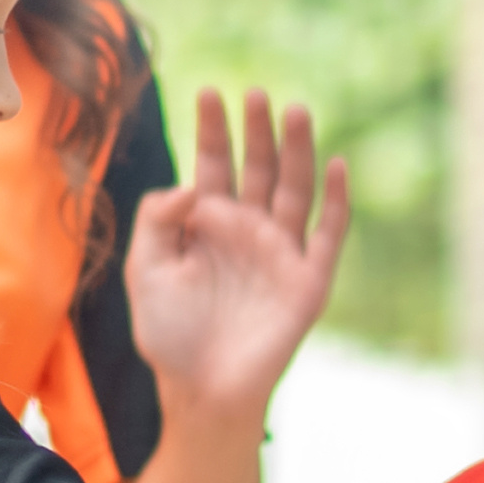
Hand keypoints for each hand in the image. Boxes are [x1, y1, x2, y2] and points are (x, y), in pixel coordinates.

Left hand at [127, 91, 348, 425]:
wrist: (203, 391)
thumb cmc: (170, 336)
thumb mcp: (145, 270)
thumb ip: (158, 220)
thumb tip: (192, 185)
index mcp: (208, 225)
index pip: (213, 164)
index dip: (212, 130)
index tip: (209, 91)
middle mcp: (247, 231)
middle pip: (257, 168)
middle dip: (256, 130)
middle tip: (255, 93)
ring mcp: (281, 253)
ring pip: (295, 189)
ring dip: (297, 151)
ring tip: (296, 111)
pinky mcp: (308, 280)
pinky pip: (329, 233)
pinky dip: (337, 200)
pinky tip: (337, 165)